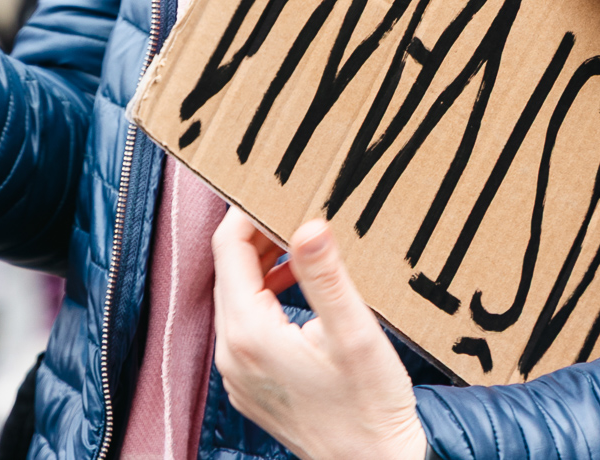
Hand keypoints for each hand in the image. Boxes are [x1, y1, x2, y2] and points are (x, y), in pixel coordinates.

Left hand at [212, 208, 425, 459]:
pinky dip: (265, 297)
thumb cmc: (370, 408)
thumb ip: (326, 275)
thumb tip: (308, 224)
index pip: (229, 249)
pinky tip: (297, 287)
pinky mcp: (251, 386)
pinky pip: (246, 326)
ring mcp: (238, 375)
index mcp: (248, 334)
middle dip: (256, 235)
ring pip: (237, 298)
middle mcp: (232, 355)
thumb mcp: (354, 333)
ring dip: (262, 265)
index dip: (248, 213)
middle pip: (229, 271)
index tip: (274, 190)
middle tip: (289, 208)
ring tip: (296, 241)